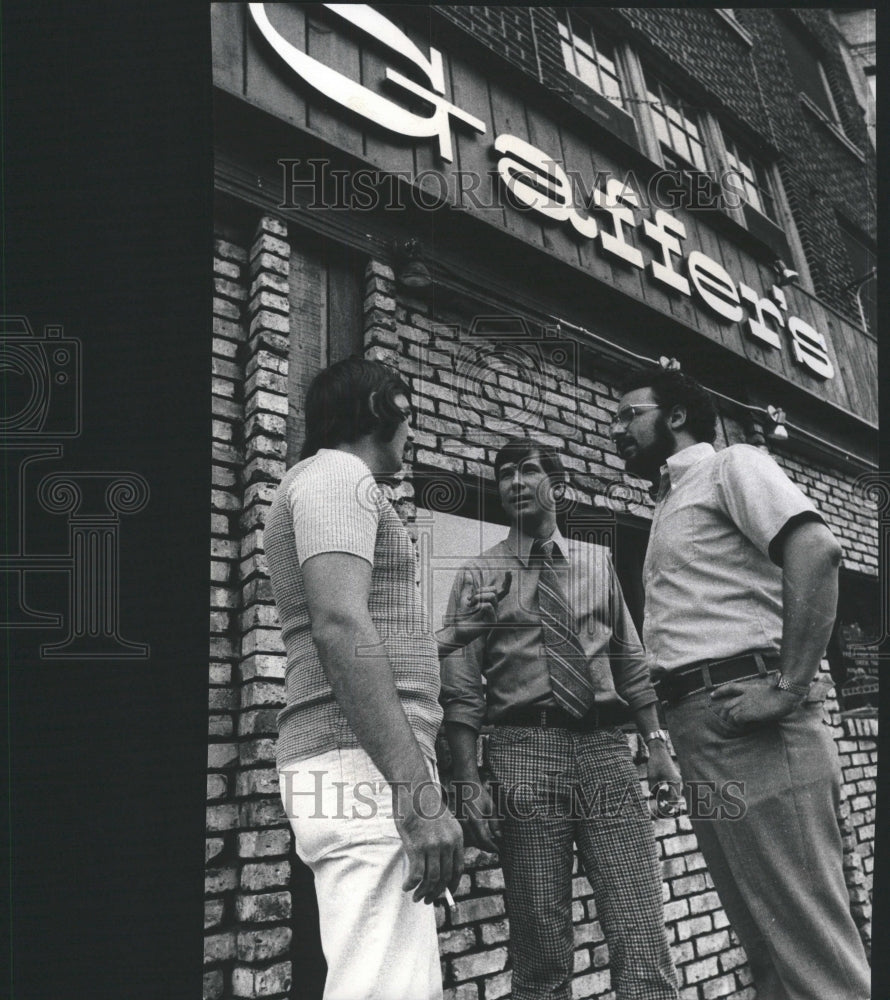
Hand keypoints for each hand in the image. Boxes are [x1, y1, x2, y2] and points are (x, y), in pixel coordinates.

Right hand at [394, 786, 464, 903]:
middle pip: (445, 877)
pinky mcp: (417, 847)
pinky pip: (416, 875)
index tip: (445, 893)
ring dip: (423, 893)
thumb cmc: (425, 804)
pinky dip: (411, 884)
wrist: (414, 789)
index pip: (458, 869)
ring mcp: (433, 846)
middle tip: (427, 900)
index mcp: (457, 837)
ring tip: (416, 897)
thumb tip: (440, 865)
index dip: (452, 885)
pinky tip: (406, 887)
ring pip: (431, 879)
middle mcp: (448, 844)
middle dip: (436, 893)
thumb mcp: (444, 821)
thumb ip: (446, 840)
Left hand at [449, 572, 511, 645]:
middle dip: (480, 590)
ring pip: (491, 597)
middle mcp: (494, 608)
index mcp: (490, 602)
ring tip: (470, 604)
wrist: (457, 628)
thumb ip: (468, 587)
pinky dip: (479, 605)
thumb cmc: (462, 615)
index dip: (508, 581)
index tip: (509, 571)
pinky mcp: (491, 622)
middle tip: (470, 599)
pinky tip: (474, 609)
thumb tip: (468, 574)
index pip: (503, 591)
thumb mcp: (464, 597)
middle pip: (494, 591)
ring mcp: (494, 615)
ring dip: (478, 597)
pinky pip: (488, 606)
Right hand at [453, 778, 501, 853]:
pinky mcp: (455, 823)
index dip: (492, 847)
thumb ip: (495, 823)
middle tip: (496, 848)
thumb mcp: (491, 807)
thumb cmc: (480, 794)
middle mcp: (464, 822)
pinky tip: (479, 839)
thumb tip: (499, 837)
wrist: (465, 784)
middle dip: (486, 847)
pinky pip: (463, 836)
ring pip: (468, 841)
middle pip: (475, 843)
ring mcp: (458, 823)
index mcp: (474, 819)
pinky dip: (471, 839)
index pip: (483, 839)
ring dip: (478, 845)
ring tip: (489, 845)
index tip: (499, 850)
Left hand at [646, 744, 683, 818]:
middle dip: (668, 804)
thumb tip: (654, 798)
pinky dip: (667, 792)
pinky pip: (672, 789)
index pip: (674, 800)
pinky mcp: (673, 778)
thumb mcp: (652, 777)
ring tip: (659, 800)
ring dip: (667, 798)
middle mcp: (677, 782)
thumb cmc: (655, 763)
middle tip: (661, 809)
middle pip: (675, 798)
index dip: (668, 806)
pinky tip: (660, 792)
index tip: (662, 811)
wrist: (659, 751)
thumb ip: (653, 789)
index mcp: (674, 782)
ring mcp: (676, 780)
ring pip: (674, 794)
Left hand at [710, 676, 801, 727]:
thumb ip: (759, 696)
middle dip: (722, 712)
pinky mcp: (747, 712)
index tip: (712, 695)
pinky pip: (736, 719)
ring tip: (733, 727)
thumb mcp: (768, 692)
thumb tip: (758, 704)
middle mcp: (744, 695)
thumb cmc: (783, 695)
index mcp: (749, 688)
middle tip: (722, 719)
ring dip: (730, 721)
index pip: (730, 687)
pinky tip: (740, 727)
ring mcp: (745, 703)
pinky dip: (736, 724)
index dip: (719, 691)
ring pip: (730, 712)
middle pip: (727, 703)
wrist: (785, 696)